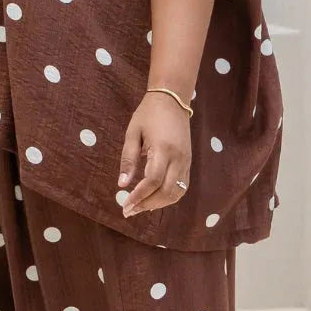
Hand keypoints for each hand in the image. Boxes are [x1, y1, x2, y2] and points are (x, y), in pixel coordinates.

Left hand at [118, 92, 190, 217]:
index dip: (138, 196)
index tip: (125, 205)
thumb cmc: (148, 114)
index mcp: (163, 149)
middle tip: (129, 210)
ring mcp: (186, 161)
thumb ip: (128, 158)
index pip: (152, 181)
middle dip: (147, 204)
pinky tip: (155, 198)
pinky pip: (182, 187)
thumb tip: (122, 185)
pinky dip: (169, 197)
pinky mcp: (189, 162)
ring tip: (140, 207)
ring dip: (159, 204)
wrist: (173, 99)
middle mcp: (178, 158)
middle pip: (166, 191)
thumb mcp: (133, 132)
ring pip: (176, 193)